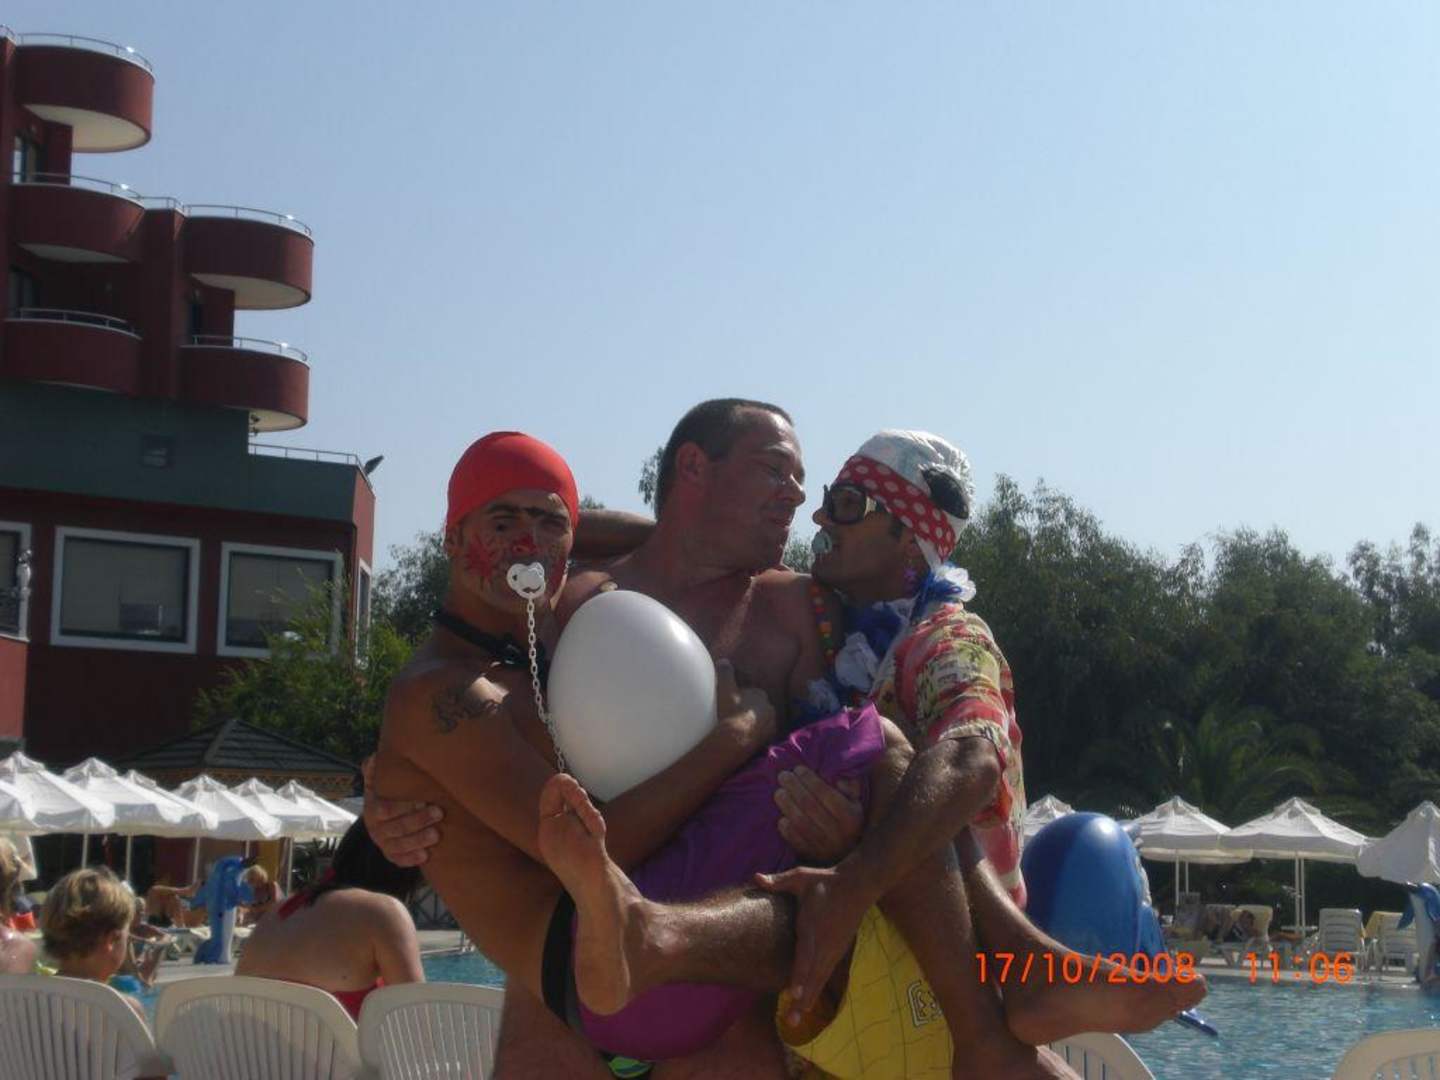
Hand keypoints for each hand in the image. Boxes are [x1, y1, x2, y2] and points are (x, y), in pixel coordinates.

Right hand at [361, 755, 443, 867]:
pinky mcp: (392, 856)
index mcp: (372, 809)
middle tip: (439, 813)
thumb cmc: (387, 796)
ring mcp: (384, 844)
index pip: (384, 809)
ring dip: (419, 840)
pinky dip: (412, 859)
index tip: (424, 799)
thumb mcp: (378, 783)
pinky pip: (400, 860)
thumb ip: (375, 771)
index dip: (402, 806)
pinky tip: (426, 856)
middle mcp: (376, 829)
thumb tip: (375, 758)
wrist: (382, 820)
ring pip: (400, 845)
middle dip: (418, 821)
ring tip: (437, 835)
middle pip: (396, 827)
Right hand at [714, 661, 776, 752]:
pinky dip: (754, 735)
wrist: (736, 738)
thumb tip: (724, 661)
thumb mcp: (725, 688)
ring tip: (739, 728)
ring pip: (761, 721)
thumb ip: (725, 673)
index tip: (733, 703)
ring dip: (753, 723)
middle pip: (758, 707)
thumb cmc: (730, 711)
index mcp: (760, 694)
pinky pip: (761, 735)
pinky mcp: (768, 739)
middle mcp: (769, 708)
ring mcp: (770, 725)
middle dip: (750, 710)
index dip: (743, 697)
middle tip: (735, 716)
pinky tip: (744, 738)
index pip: (753, 693)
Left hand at [754, 863, 872, 1022]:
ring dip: (809, 1000)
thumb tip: (755, 878)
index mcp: (813, 927)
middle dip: (802, 999)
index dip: (800, 975)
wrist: (858, 885)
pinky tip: (809, 1004)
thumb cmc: (825, 881)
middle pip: (812, 975)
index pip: (806, 955)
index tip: (794, 993)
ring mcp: (833, 949)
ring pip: (819, 979)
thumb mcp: (801, 876)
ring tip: (796, 1020)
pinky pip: (825, 975)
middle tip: (791, 1022)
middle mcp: (824, 943)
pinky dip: (817, 990)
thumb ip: (778, 881)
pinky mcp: (837, 951)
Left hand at [775, 769, 863, 863]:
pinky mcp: (812, 856)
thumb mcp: (856, 803)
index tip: (798, 769)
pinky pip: (795, 840)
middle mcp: (839, 833)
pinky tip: (782, 817)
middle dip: (794, 787)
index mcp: (851, 817)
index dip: (810, 780)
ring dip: (787, 804)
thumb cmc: (848, 821)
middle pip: (810, 805)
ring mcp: (825, 846)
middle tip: (783, 775)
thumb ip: (850, 787)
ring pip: (800, 822)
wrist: (848, 856)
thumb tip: (837, 779)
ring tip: (779, 792)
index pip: (828, 795)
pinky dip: (786, 828)